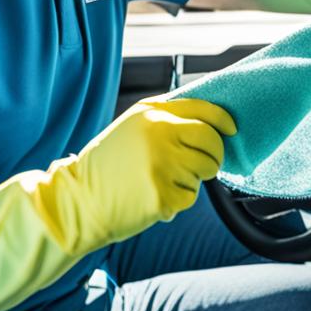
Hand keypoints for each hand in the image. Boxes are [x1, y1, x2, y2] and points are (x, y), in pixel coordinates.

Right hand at [45, 96, 236, 252]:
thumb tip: (207, 117)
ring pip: (204, 170)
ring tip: (162, 178)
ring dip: (192, 178)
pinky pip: (191, 195)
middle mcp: (159, 135)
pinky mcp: (163, 195)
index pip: (203, 110)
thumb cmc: (108, 163)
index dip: (223, 120)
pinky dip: (179, 198)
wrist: (79, 200)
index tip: (231, 128)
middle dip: (213, 154)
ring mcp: (162, 165)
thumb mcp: (132, 125)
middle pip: (212, 142)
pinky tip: (155, 195)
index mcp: (151, 114)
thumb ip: (166, 116)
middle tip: (201, 163)